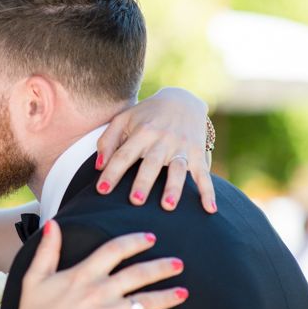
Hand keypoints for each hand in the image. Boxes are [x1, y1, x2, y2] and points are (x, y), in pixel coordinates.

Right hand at [14, 222, 185, 308]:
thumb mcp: (35, 277)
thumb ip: (48, 250)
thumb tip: (52, 224)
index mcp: (83, 274)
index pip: (115, 250)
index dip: (135, 241)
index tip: (151, 238)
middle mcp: (99, 292)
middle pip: (138, 274)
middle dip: (162, 267)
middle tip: (178, 263)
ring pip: (145, 303)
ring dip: (168, 296)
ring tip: (184, 292)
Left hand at [96, 87, 215, 212]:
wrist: (182, 99)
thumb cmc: (146, 115)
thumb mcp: (123, 119)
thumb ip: (107, 141)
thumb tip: (98, 166)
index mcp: (141, 132)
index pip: (124, 154)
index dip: (112, 172)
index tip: (101, 190)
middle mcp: (162, 139)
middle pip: (151, 163)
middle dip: (143, 181)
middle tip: (135, 201)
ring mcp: (181, 147)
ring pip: (178, 169)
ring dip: (173, 187)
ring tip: (167, 206)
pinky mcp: (197, 153)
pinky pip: (204, 174)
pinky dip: (208, 191)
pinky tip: (209, 209)